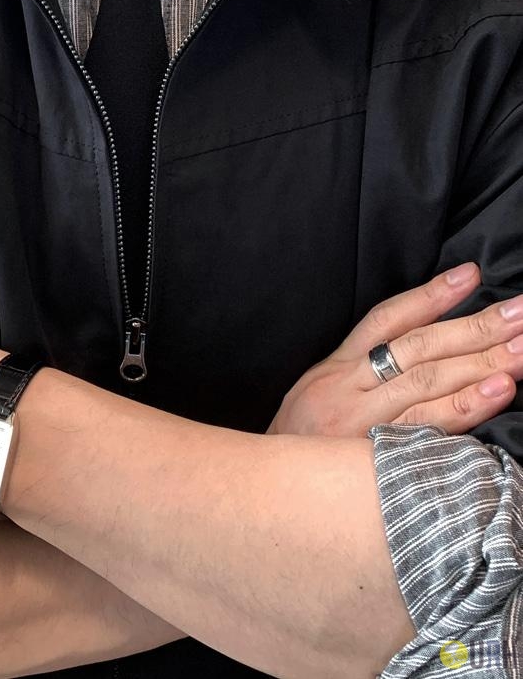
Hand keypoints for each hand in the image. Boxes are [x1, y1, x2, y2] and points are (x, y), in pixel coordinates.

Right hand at [268, 262, 522, 435]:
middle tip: (521, 311)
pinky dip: (466, 407)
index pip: (387, 321)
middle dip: (475, 327)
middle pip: (418, 347)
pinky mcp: (374, 453)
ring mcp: (362, 419)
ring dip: (482, 361)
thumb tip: (419, 352)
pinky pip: (427, 427)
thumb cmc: (301, 445)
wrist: (269, 492)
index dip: (430, 297)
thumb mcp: (317, 395)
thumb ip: (360, 373)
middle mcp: (349, 386)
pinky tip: (498, 391)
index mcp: (337, 368)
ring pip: (428, 380)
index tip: (470, 275)